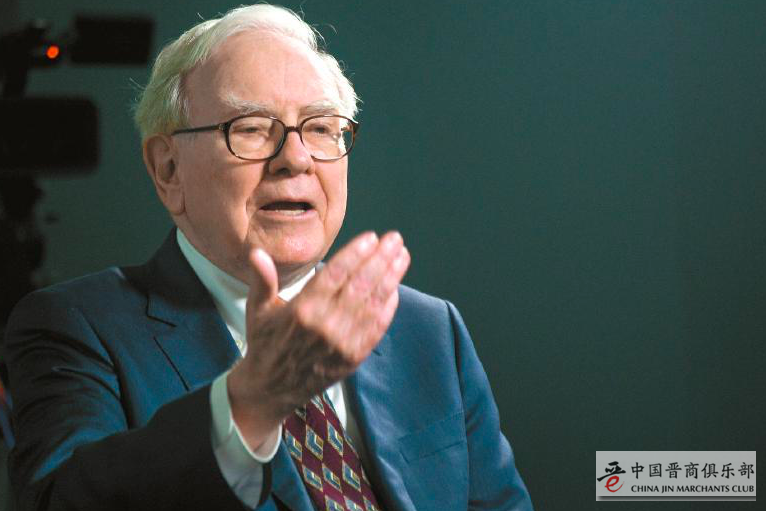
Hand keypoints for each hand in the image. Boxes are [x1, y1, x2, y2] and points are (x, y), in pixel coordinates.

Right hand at [227, 231, 409, 448]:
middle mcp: (324, 325)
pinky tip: (395, 289)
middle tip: (395, 239)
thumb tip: (257, 252)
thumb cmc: (265, 343)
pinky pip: (376, 328)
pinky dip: (388, 308)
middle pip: (360, 285)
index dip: (356, 254)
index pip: (335, 274)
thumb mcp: (258, 309)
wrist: (271, 389)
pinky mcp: (353, 358)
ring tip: (402, 256)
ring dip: (391, 278)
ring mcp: (342, 343)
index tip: (372, 237)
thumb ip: (262, 279)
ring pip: (372, 304)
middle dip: (380, 259)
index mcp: (302, 309)